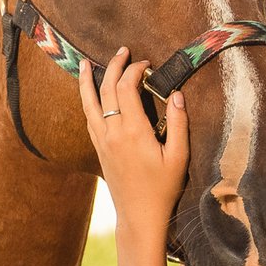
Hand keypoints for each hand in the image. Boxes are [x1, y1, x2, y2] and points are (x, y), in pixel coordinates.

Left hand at [76, 46, 187, 248]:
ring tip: (86, 63)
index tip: (146, 64)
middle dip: (113, 67)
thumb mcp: (179, 157)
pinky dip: (87, 101)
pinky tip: (89, 94)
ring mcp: (102, 141)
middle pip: (106, 90)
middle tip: (122, 50)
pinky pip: (88, 118)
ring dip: (88, 81)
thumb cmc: (163, 188)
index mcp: (133, 131)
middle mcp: (112, 133)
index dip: (134, 71)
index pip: (126, 89)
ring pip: (89, 103)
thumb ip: (178, 125)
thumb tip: (177, 95)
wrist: (138, 215)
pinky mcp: (98, 149)